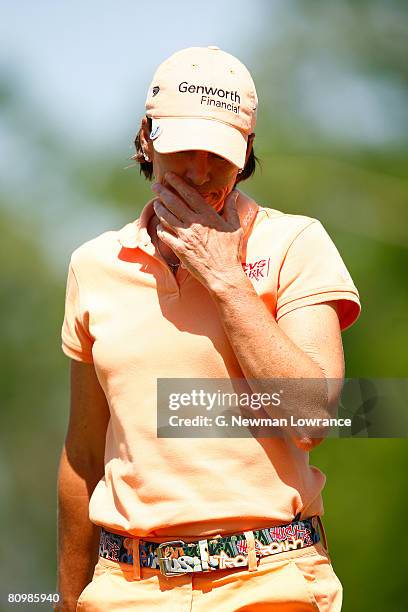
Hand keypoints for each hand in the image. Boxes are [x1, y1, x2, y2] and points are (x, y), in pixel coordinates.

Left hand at [151, 172, 246, 290]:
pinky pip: (165, 235)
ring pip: (166, 217)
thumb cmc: (231, 252)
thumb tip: (234, 193)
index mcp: (208, 216)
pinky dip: (161, 229)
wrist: (224, 274)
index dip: (177, 183)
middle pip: (173, 203)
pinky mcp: (180, 249)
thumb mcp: (235, 227)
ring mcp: (186, 237)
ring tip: (156, 203)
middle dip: (162, 192)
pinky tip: (160, 226)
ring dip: (159, 208)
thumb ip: (232, 209)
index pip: (189, 194)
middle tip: (155, 185)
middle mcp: (195, 224)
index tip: (169, 176)